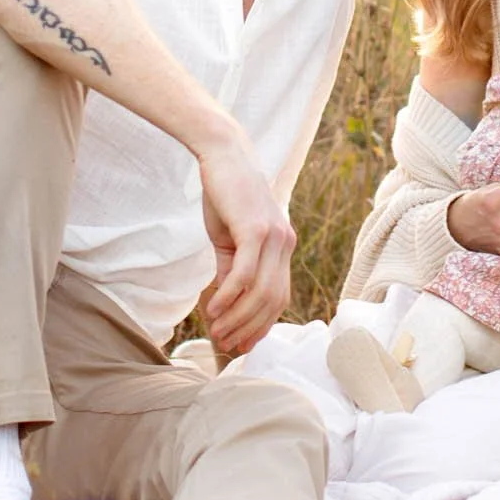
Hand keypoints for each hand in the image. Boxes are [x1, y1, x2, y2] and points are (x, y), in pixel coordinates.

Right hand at [196, 130, 296, 355]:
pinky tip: (213, 309)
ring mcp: (274, 236)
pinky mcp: (256, 229)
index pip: (279, 297)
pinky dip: (229, 296)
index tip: (240, 344)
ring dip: (237, 318)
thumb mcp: (229, 240)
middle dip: (248, 328)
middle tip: (224, 344)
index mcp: (283, 247)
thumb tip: (224, 309)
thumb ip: (231, 272)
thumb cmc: (225, 196)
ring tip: (215, 331)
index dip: (261, 325)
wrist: (223, 155)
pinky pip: (246, 273)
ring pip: (261, 292)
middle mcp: (285, 244)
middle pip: (273, 301)